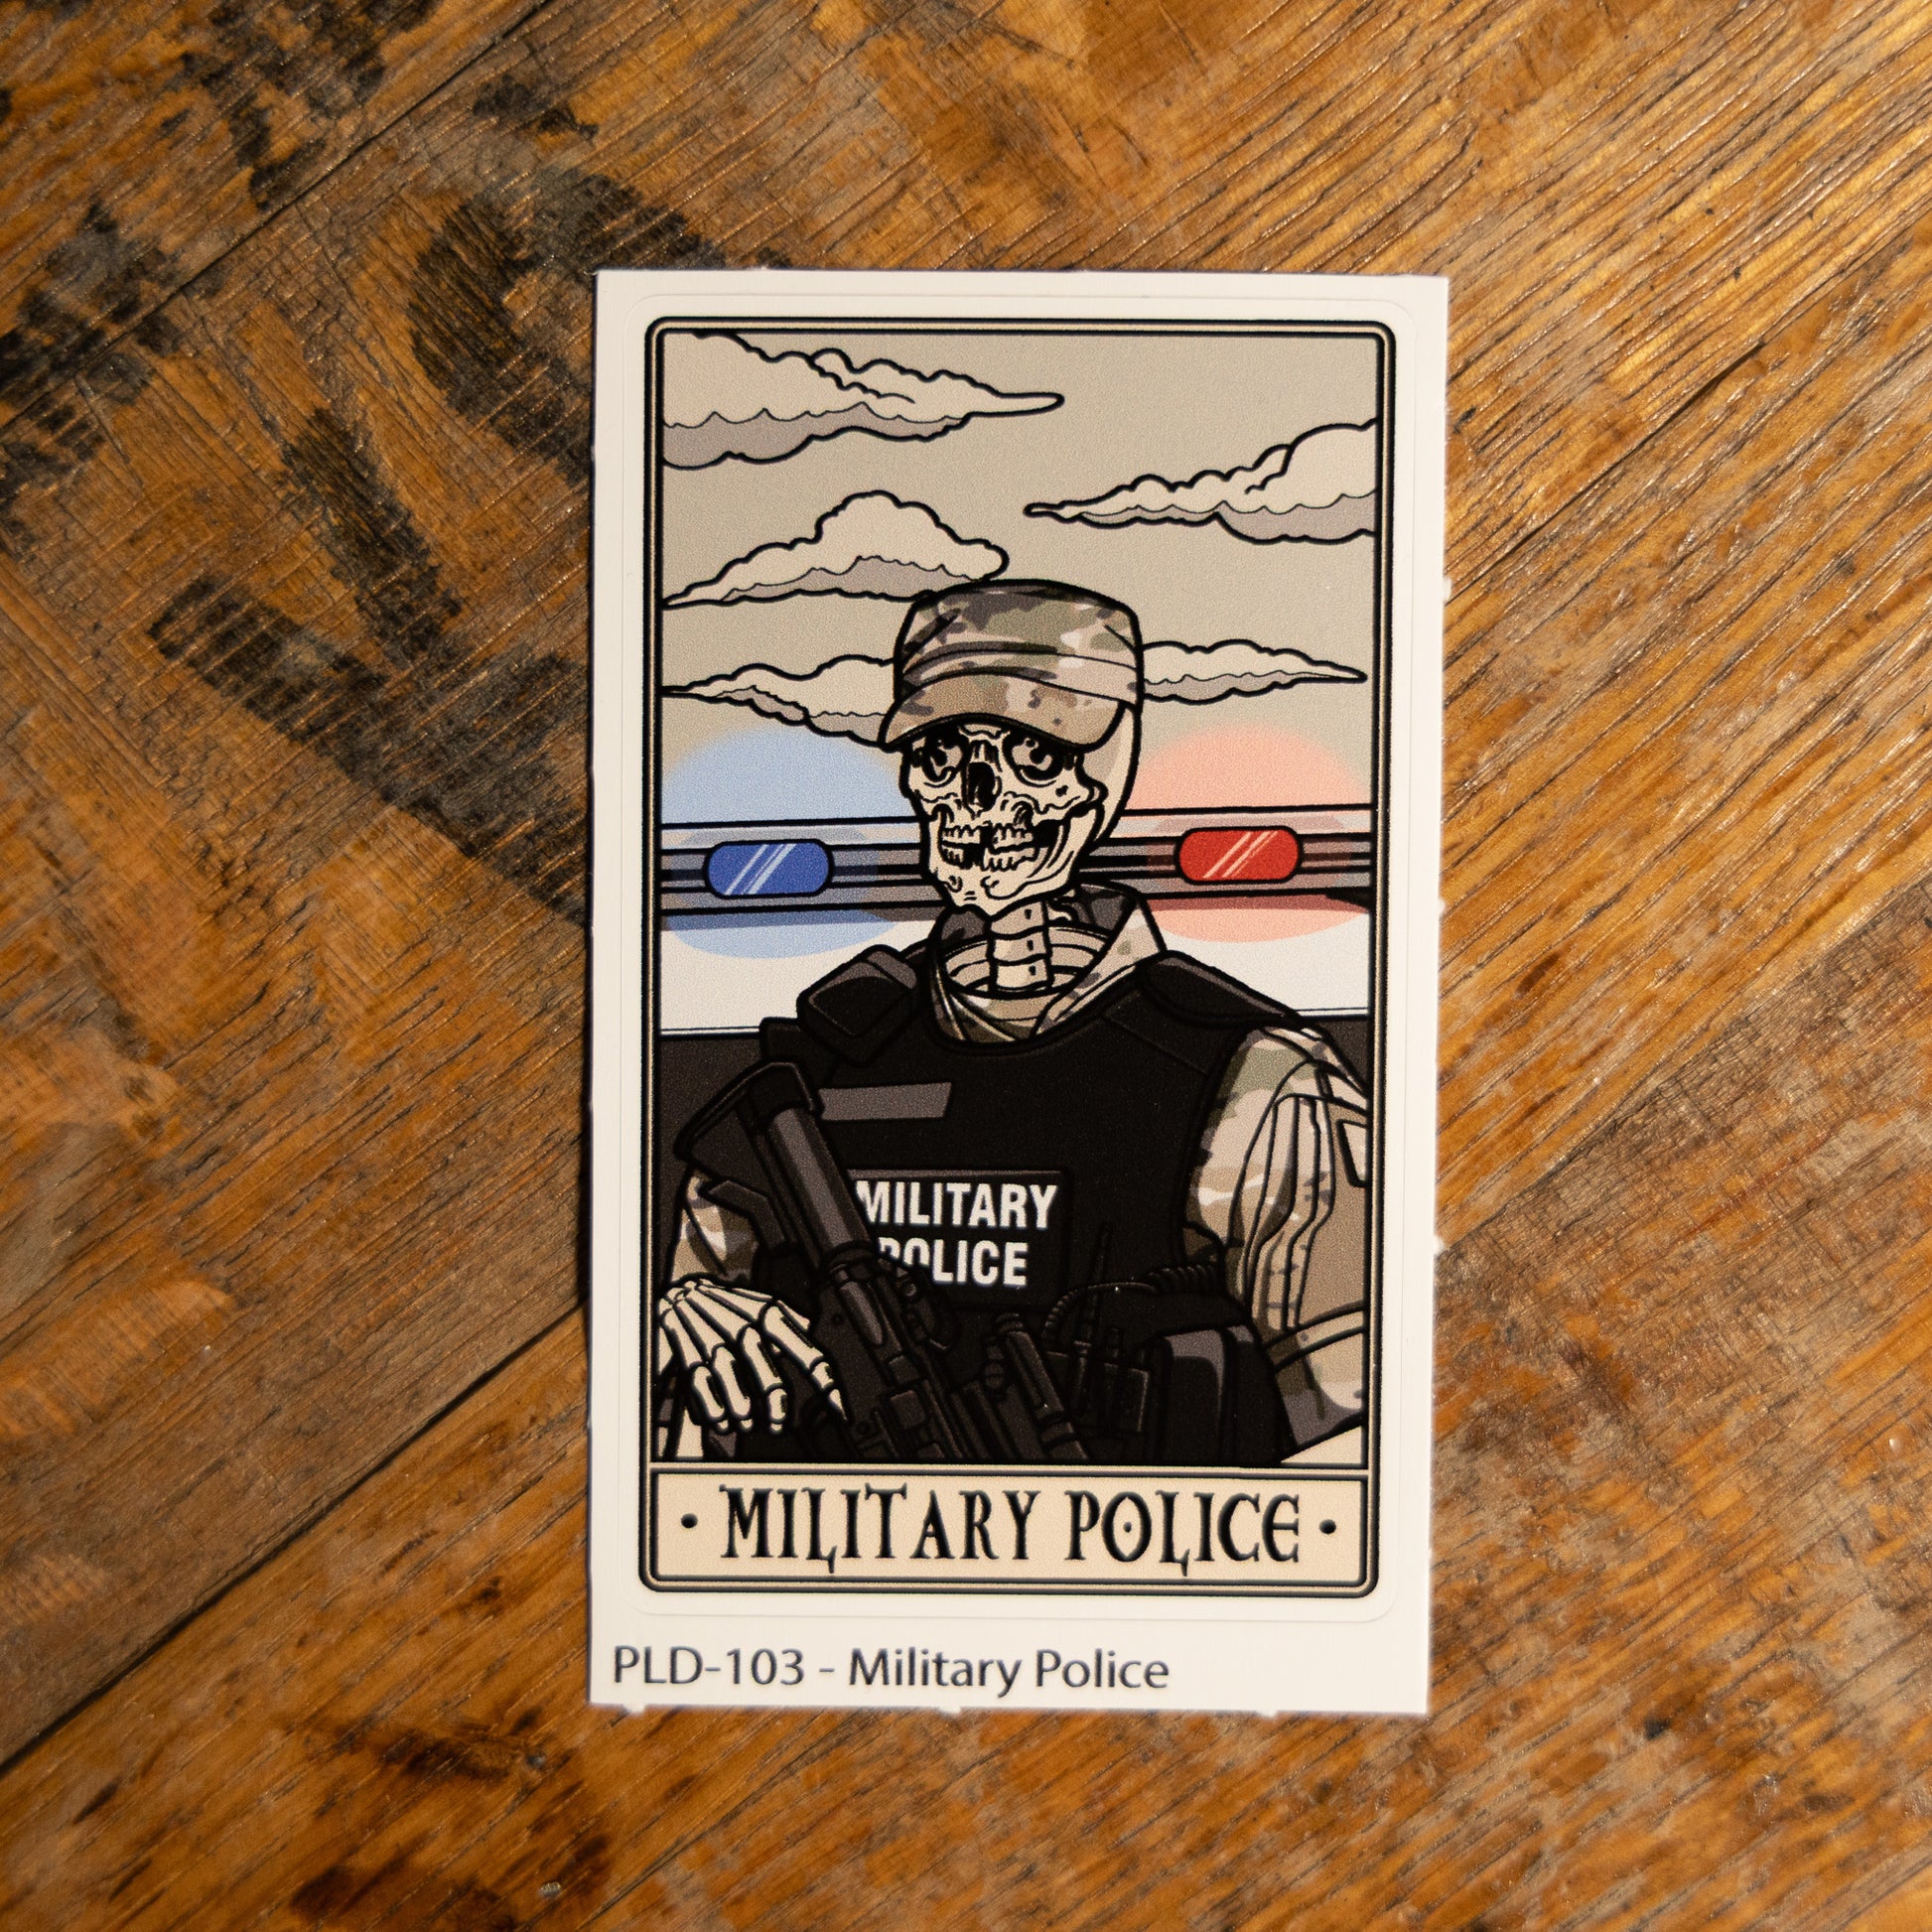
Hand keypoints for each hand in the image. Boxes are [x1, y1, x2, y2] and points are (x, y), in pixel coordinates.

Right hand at [655, 1277, 841, 1437]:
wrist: (678, 1293)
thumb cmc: (731, 1305)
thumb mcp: (764, 1303)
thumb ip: (792, 1319)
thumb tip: (814, 1327)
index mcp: (769, 1314)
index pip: (804, 1349)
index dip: (824, 1381)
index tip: (838, 1409)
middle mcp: (743, 1324)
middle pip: (763, 1362)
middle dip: (773, 1398)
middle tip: (777, 1425)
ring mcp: (714, 1337)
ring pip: (728, 1370)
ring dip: (739, 1402)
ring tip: (747, 1424)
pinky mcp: (688, 1350)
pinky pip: (699, 1379)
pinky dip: (710, 1404)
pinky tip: (722, 1422)